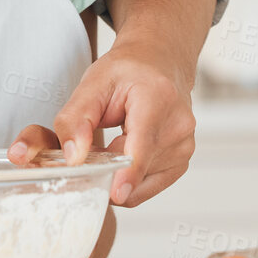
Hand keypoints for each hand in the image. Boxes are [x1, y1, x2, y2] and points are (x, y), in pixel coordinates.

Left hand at [41, 39, 197, 205]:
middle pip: (135, 168)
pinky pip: (147, 187)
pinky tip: (123, 152)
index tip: (115, 194)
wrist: (159, 63)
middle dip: (106, 168)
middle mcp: (178, 125)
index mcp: (158, 98)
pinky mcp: (181, 163)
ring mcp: (184, 147)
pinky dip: (128, 177)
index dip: (128, 172)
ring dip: (117, 173)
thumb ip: (76, 119)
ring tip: (111, 142)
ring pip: (139, 183)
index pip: (143, 144)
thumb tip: (73, 157)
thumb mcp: (92, 83)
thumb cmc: (127, 71)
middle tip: (89, 147)